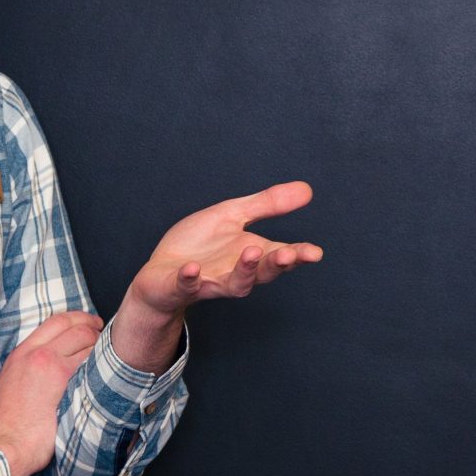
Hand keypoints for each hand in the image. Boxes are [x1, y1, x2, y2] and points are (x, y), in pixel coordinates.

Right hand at [0, 310, 101, 475]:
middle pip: (75, 327)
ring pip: (87, 343)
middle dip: (94, 327)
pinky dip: (102, 364)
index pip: (56, 321)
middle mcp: (36, 353)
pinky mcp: (65, 381)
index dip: (79, 318)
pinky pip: (91, 364)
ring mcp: (51, 365)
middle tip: (104, 334)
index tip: (90, 322)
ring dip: (101, 346)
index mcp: (22, 352)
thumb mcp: (12, 382)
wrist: (4, 444)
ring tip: (109, 355)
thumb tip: (54, 360)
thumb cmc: (8, 423)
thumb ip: (30, 365)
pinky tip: (108, 372)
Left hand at [124, 181, 323, 319]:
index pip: (279, 256)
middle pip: (262, 272)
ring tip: (250, 252)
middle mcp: (235, 272)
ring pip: (233, 284)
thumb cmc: (200, 245)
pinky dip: (189, 278)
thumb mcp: (233, 215)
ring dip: (243, 270)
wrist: (161, 272)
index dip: (298, 255)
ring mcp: (209, 281)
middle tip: (290, 255)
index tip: (315, 252)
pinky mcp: (179, 286)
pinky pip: (186, 285)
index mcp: (250, 254)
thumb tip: (307, 189)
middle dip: (277, 264)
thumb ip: (267, 205)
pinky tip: (192, 268)